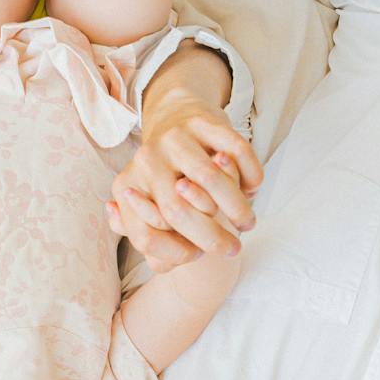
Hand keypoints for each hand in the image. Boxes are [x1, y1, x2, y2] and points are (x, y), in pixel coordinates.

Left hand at [109, 89, 262, 272]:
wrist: (174, 114)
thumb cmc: (167, 175)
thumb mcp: (151, 205)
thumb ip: (152, 237)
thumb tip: (159, 265)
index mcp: (126, 185)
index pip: (145, 235)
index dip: (175, 253)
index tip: (198, 256)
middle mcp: (145, 160)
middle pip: (176, 211)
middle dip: (210, 238)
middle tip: (233, 248)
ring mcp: (173, 137)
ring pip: (209, 179)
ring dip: (235, 208)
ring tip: (247, 223)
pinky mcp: (202, 120)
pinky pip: (235, 150)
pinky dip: (248, 174)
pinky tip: (253, 189)